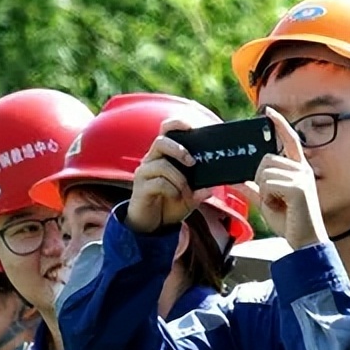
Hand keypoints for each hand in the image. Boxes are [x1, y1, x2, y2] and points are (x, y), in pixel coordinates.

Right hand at [127, 117, 215, 232]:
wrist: (151, 225)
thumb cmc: (170, 204)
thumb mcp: (190, 197)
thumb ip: (200, 191)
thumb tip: (210, 188)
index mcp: (164, 156)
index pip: (166, 131)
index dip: (176, 124)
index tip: (191, 127)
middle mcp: (151, 160)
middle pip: (161, 141)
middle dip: (179, 150)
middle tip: (192, 163)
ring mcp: (144, 173)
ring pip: (161, 164)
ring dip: (179, 178)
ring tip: (185, 191)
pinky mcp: (140, 187)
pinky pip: (158, 183)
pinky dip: (171, 190)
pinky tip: (175, 197)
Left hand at [243, 108, 325, 249]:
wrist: (304, 242)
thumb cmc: (289, 222)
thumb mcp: (266, 203)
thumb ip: (253, 189)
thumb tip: (233, 180)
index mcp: (298, 169)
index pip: (290, 140)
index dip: (280, 125)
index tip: (269, 112)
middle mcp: (302, 169)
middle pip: (266, 160)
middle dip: (261, 180)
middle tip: (274, 200)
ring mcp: (301, 177)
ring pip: (264, 172)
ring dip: (265, 192)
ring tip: (279, 205)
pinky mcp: (298, 187)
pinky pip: (268, 184)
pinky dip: (268, 198)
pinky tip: (281, 207)